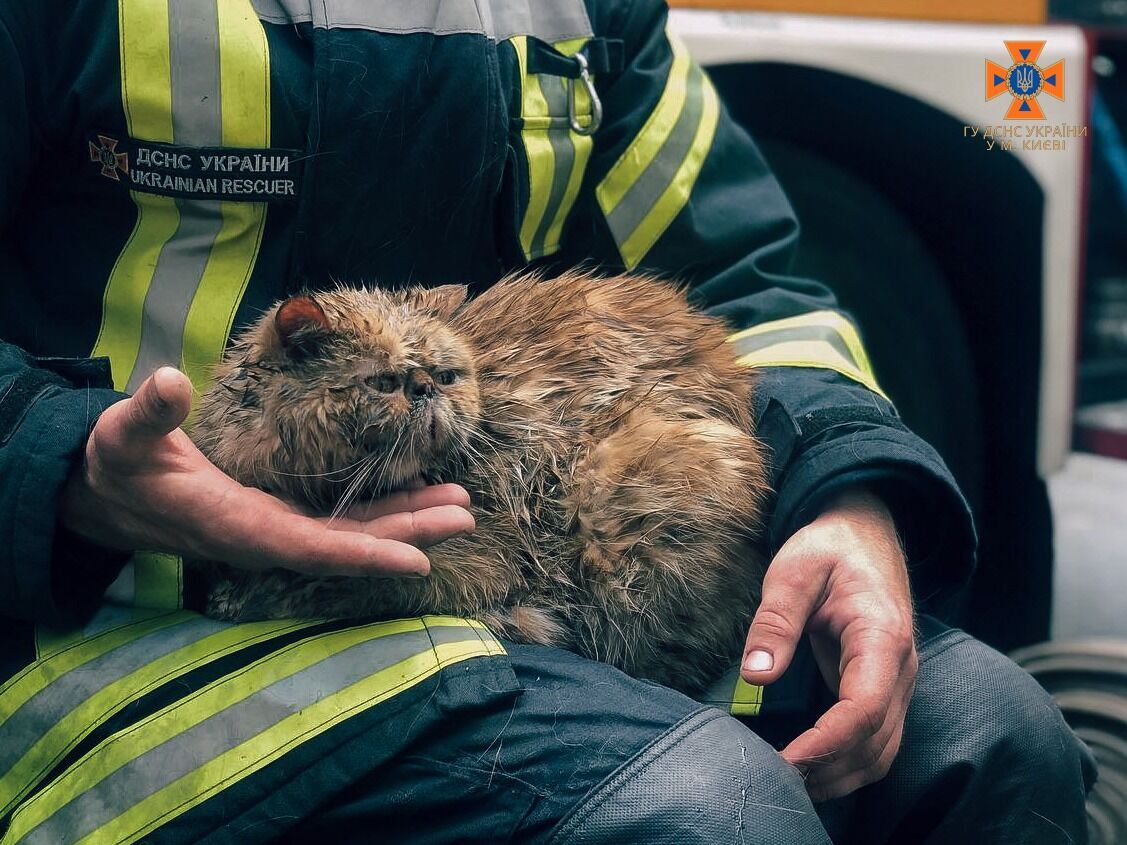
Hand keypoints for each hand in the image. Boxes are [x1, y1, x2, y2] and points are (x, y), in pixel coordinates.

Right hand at [61, 367, 473, 575]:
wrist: (105, 495)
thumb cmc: (117, 465)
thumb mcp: (122, 436)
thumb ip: (147, 414)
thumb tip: (170, 381)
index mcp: (232, 526)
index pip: (309, 548)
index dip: (364, 555)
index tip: (418, 560)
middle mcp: (263, 538)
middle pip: (347, 545)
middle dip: (407, 534)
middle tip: (464, 516)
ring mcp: (275, 531)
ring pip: (351, 534)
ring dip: (405, 522)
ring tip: (458, 507)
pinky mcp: (279, 519)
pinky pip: (339, 523)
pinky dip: (380, 514)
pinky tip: (416, 499)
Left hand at [740, 487, 915, 801]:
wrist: (864, 531)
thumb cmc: (828, 547)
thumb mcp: (794, 570)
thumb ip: (776, 621)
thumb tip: (755, 676)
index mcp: (882, 636)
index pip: (865, 708)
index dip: (828, 743)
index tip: (787, 761)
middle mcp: (900, 667)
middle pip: (877, 742)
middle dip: (829, 770)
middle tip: (774, 781)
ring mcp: (897, 681)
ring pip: (882, 750)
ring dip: (839, 775)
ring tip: (788, 783)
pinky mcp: (883, 687)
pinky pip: (875, 739)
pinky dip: (846, 762)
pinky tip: (808, 767)